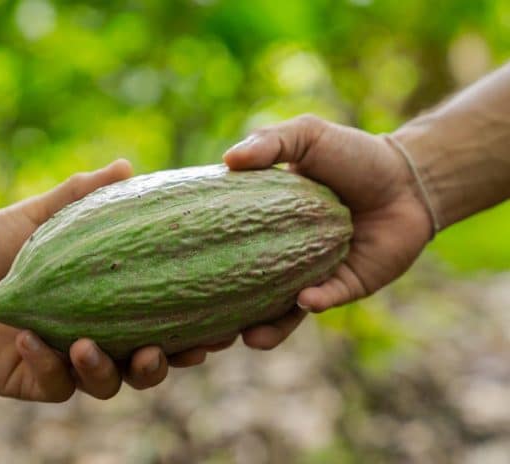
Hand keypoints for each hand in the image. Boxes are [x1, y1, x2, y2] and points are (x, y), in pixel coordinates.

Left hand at [0, 160, 172, 400]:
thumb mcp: (39, 215)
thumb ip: (82, 194)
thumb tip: (128, 165)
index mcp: (107, 303)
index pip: (162, 318)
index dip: (194, 325)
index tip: (221, 319)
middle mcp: (96, 336)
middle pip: (148, 363)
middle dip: (168, 361)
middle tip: (184, 349)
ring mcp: (67, 363)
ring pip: (109, 383)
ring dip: (110, 370)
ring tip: (92, 346)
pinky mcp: (35, 381)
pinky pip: (56, 384)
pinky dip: (50, 365)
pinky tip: (34, 341)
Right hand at [222, 115, 431, 349]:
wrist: (408, 177)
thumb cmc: (353, 154)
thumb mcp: (306, 137)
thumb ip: (269, 143)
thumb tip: (226, 160)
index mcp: (264, 224)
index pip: (227, 244)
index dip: (203, 259)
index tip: (178, 268)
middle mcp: (282, 256)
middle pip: (247, 290)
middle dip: (227, 313)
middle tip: (204, 329)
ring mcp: (312, 274)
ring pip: (284, 310)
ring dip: (269, 327)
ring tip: (251, 336)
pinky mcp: (344, 286)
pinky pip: (326, 298)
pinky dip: (315, 301)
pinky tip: (304, 300)